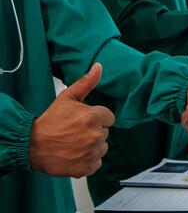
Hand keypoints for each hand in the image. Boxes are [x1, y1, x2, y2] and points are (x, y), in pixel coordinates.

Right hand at [29, 63, 114, 177]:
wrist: (33, 145)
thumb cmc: (50, 122)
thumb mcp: (67, 98)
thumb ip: (86, 83)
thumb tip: (98, 67)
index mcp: (93, 116)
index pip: (109, 118)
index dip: (97, 118)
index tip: (83, 121)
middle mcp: (95, 135)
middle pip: (105, 133)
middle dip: (94, 132)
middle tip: (75, 132)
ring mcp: (92, 152)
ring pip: (102, 147)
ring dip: (92, 146)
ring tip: (74, 143)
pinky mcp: (88, 167)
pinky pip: (97, 162)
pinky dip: (88, 160)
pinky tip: (75, 154)